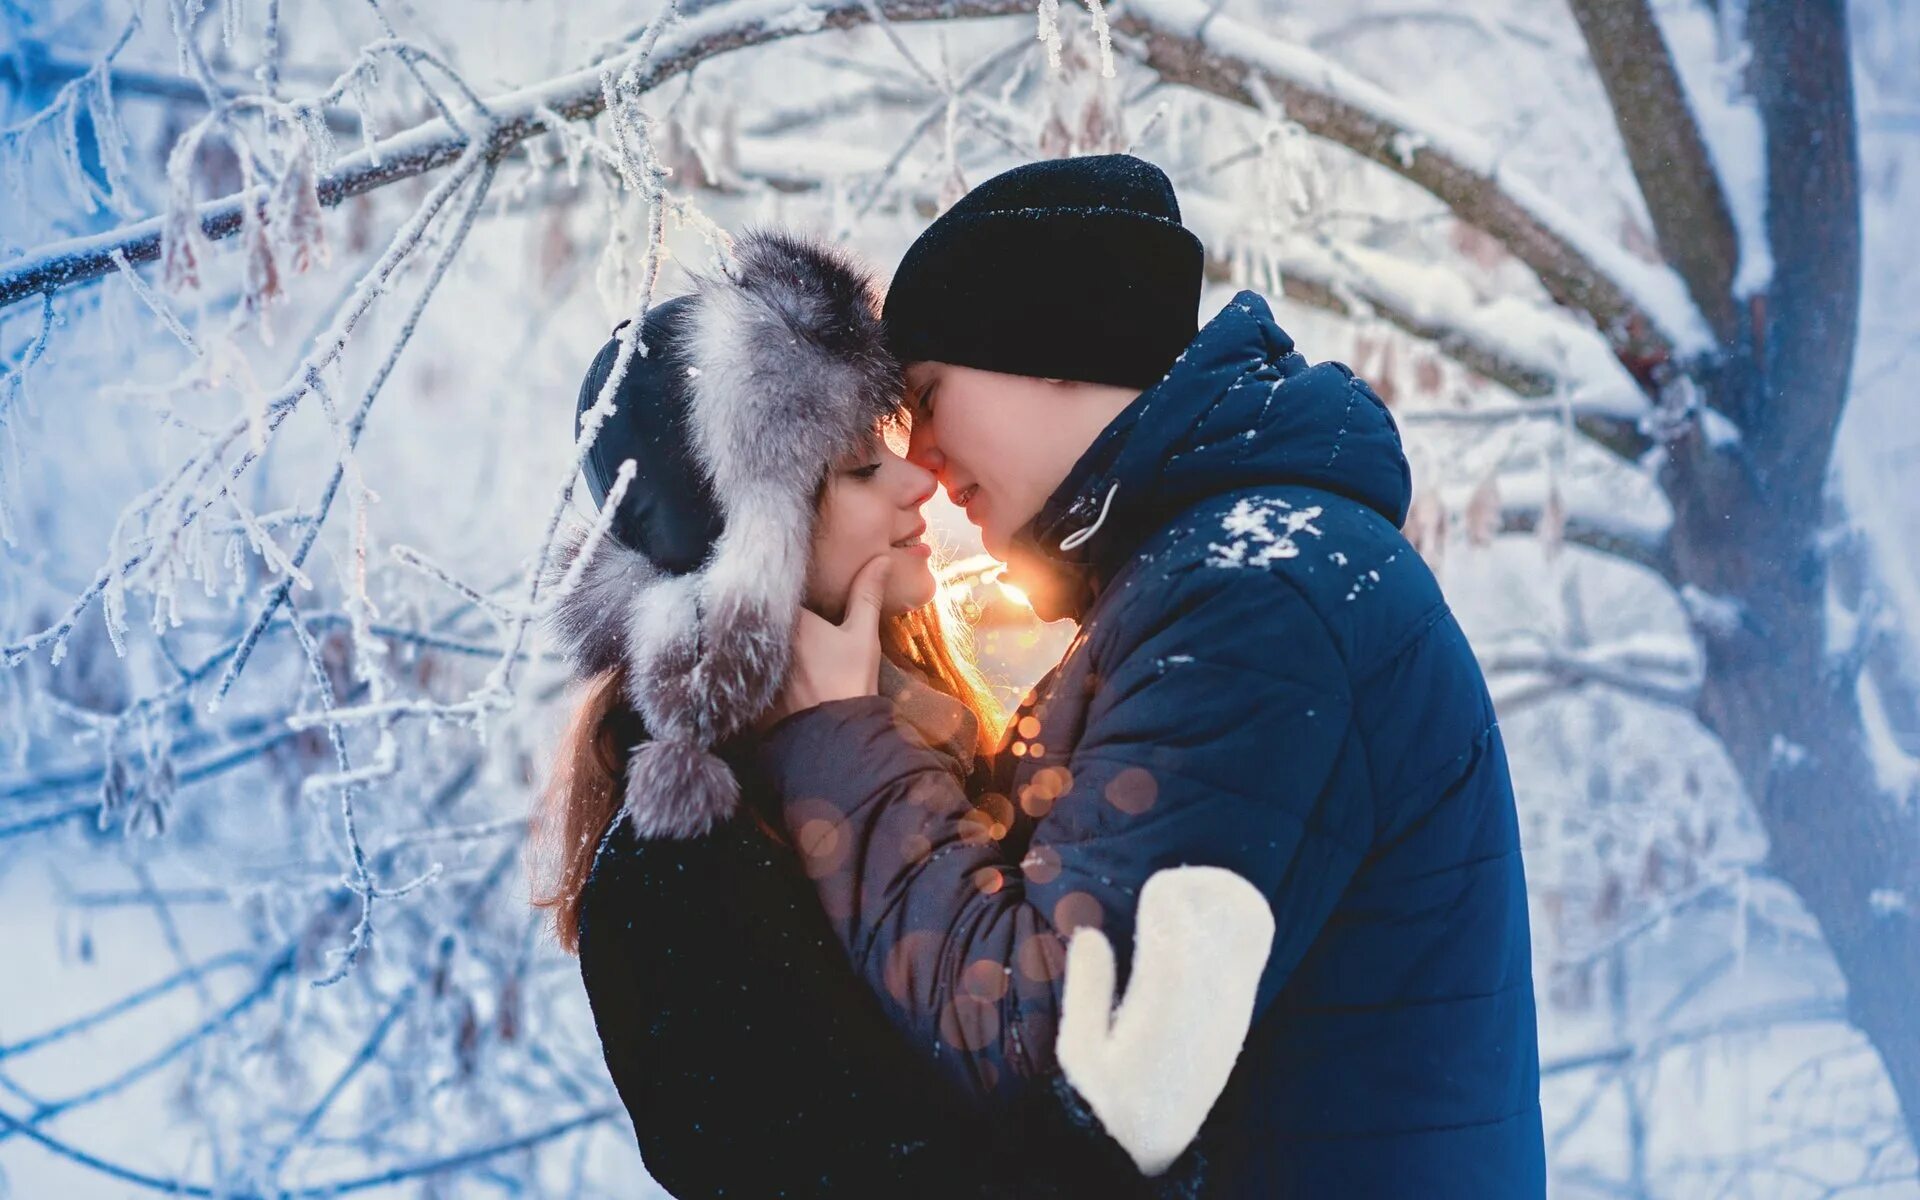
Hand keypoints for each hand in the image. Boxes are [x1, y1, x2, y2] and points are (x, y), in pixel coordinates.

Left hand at [760, 554, 891, 728]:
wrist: (835, 737)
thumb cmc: (849, 682)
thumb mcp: (862, 636)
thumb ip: (866, 594)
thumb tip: (882, 559)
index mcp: (789, 618)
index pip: (776, 591)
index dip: (781, 586)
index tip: (786, 579)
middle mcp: (763, 636)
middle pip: (759, 614)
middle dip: (767, 610)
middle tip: (777, 604)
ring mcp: (751, 663)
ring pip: (750, 639)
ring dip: (756, 635)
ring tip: (765, 633)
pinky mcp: (745, 687)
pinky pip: (742, 666)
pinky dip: (747, 663)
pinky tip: (759, 664)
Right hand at [1055, 866, 1275, 1175]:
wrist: (1160, 1140)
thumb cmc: (1110, 1096)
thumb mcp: (1079, 1051)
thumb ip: (1085, 987)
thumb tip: (1091, 932)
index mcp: (1168, 990)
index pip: (1180, 907)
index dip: (1162, 891)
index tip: (1142, 903)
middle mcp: (1213, 985)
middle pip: (1223, 897)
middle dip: (1194, 885)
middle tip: (1163, 900)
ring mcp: (1236, 997)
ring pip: (1247, 915)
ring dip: (1220, 897)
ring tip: (1185, 909)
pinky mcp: (1242, 1008)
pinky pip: (1254, 942)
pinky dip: (1236, 918)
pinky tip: (1205, 928)